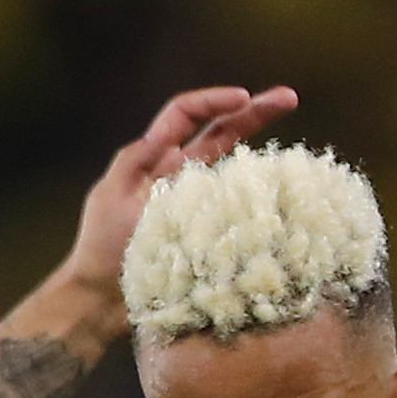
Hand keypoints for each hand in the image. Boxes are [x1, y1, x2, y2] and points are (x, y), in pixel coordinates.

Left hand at [58, 85, 302, 310]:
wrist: (103, 299)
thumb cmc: (101, 248)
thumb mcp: (110, 196)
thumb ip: (134, 161)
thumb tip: (164, 137)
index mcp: (156, 159)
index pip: (187, 115)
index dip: (214, 101)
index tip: (244, 98)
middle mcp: (182, 176)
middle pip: (221, 134)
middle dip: (255, 113)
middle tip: (290, 98)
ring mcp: (197, 206)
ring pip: (234, 172)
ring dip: (265, 158)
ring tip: (296, 154)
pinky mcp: (207, 235)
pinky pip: (237, 212)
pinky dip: (258, 200)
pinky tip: (280, 197)